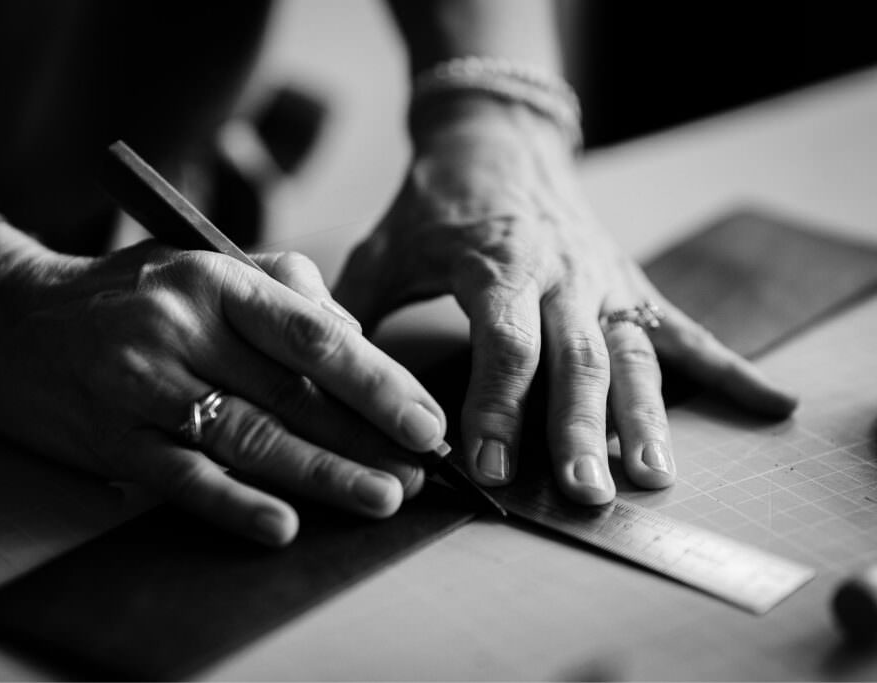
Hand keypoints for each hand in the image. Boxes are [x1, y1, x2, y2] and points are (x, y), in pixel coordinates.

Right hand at [0, 224, 447, 544]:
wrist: (6, 320)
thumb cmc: (126, 293)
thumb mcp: (204, 262)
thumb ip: (285, 287)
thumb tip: (355, 338)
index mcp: (216, 280)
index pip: (315, 336)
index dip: (378, 383)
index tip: (424, 420)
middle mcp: (181, 329)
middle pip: (291, 394)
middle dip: (365, 438)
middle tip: (420, 474)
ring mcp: (142, 386)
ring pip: (248, 437)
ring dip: (321, 474)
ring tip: (379, 498)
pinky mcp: (111, 438)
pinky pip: (182, 477)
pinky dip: (233, 504)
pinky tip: (282, 524)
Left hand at [334, 96, 796, 503]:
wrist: (499, 139)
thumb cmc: (434, 202)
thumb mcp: (383, 247)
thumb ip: (355, 312)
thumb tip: (325, 380)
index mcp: (496, 264)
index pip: (503, 341)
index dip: (495, 405)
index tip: (484, 466)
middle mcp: (560, 274)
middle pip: (576, 358)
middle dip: (579, 429)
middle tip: (583, 492)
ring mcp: (604, 280)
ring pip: (633, 353)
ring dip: (645, 417)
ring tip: (652, 477)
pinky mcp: (631, 283)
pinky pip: (684, 328)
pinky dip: (730, 367)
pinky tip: (770, 403)